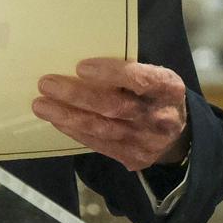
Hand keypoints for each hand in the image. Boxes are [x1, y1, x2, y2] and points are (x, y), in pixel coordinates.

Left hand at [32, 58, 188, 170]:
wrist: (180, 135)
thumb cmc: (157, 95)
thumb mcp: (156, 77)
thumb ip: (130, 73)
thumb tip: (81, 65)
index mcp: (169, 88)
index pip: (140, 79)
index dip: (111, 73)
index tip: (81, 67)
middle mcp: (160, 116)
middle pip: (114, 107)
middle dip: (77, 95)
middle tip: (47, 84)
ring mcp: (146, 141)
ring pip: (102, 128)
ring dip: (68, 116)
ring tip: (42, 105)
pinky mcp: (133, 157)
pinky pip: (99, 144)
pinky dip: (75, 131)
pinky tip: (58, 120)